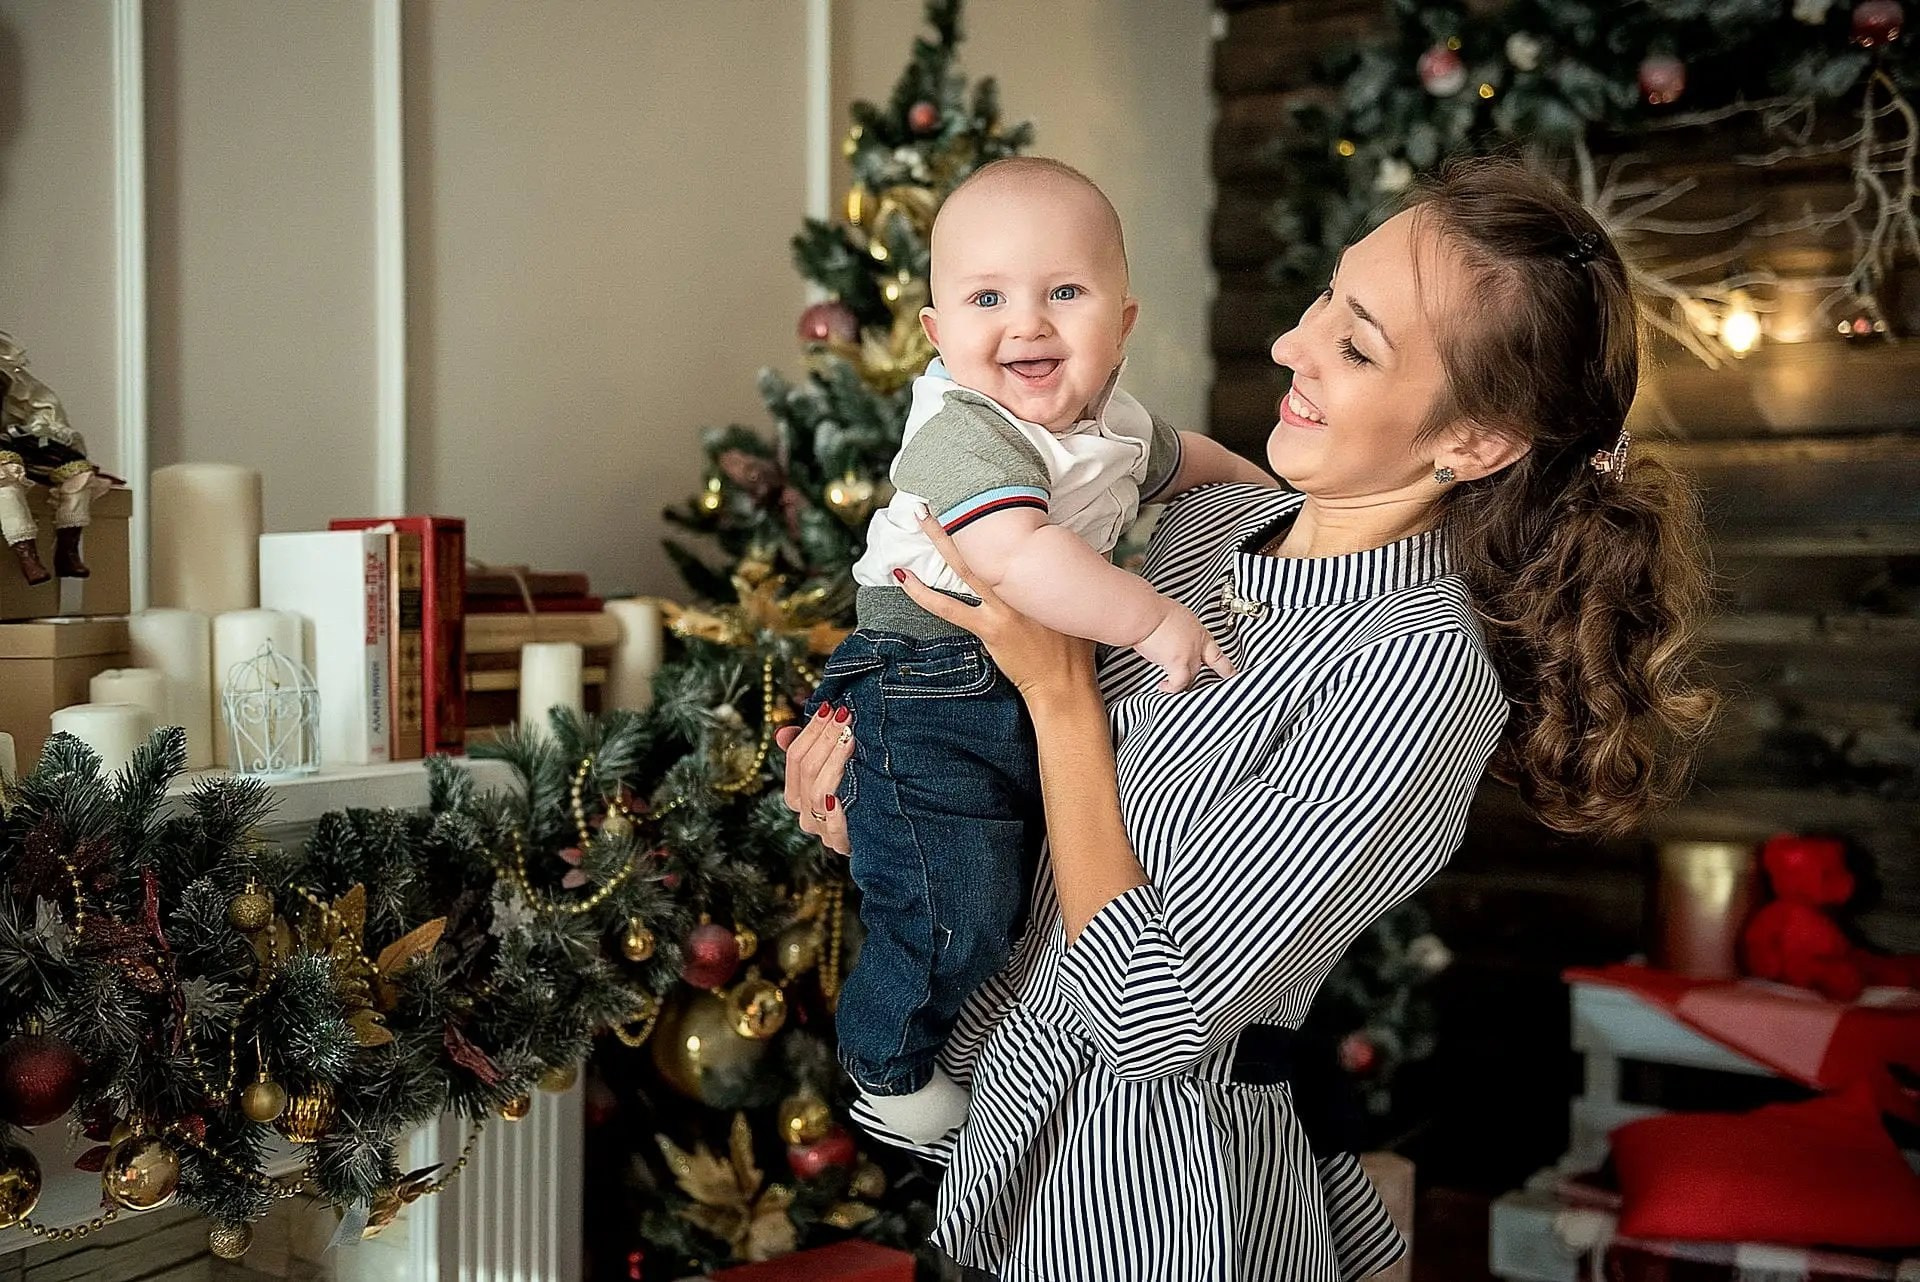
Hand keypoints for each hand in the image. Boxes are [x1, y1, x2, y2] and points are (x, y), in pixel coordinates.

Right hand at [776, 707, 854, 855]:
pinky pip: (834, 828)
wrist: (887, 830)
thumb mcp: (833, 766)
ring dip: (835, 762)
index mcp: (797, 793)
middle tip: (845, 716)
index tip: (829, 708)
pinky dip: (838, 812)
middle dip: (825, 739)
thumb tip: (782, 733)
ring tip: (851, 740)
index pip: (795, 757)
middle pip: (807, 771)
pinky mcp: (841, 844)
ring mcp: (822, 830)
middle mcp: (805, 813)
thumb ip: (809, 748)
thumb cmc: (856, 791)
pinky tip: (844, 794)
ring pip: (818, 793)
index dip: (810, 731)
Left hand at [893, 509, 1098, 706]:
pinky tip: (903, 577)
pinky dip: (922, 593)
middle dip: (966, 515)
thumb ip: (1086, 572)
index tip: (985, 490)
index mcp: (1043, 577)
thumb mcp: (1082, 602)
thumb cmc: (1075, 645)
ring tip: (920, 517)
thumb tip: (1098, 547)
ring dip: (941, 541)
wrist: (1065, 683)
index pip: (1021, 536)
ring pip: (965, 568)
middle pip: (989, 543)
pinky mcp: (988, 628)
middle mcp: (1022, 587)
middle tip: (944, 489)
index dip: (1001, 511)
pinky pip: (948, 608)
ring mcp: (1002, 607)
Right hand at [1132, 602, 1234, 692]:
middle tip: (1190, 681)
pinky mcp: (1179, 663)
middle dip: (1194, 674)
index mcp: (1196, 630)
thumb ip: (1175, 629)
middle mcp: (1197, 642)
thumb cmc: (1150, 610)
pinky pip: (1179, 684)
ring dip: (1182, 682)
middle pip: (1203, 666)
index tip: (1231, 673)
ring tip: (1171, 684)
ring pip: (1192, 676)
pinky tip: (1163, 686)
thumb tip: (1167, 633)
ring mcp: (1190, 654)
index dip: (1224, 665)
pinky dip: (1171, 687)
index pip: (1214, 650)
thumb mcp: (1171, 616)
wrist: (1145, 613)